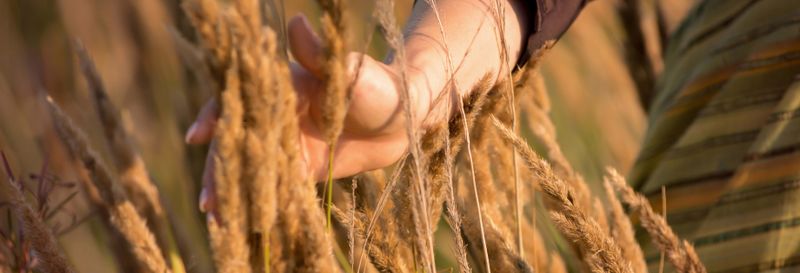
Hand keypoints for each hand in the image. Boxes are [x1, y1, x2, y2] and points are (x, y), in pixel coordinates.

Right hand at [186, 15, 412, 212]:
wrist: (405, 118)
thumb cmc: (378, 85)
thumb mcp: (349, 71)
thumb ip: (318, 55)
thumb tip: (296, 22)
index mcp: (281, 87)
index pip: (239, 100)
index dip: (215, 117)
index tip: (198, 137)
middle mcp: (278, 116)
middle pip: (238, 142)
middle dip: (219, 169)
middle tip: (207, 201)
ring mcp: (288, 144)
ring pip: (251, 168)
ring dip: (233, 192)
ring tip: (217, 220)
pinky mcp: (302, 168)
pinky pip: (275, 186)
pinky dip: (259, 204)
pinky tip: (244, 226)